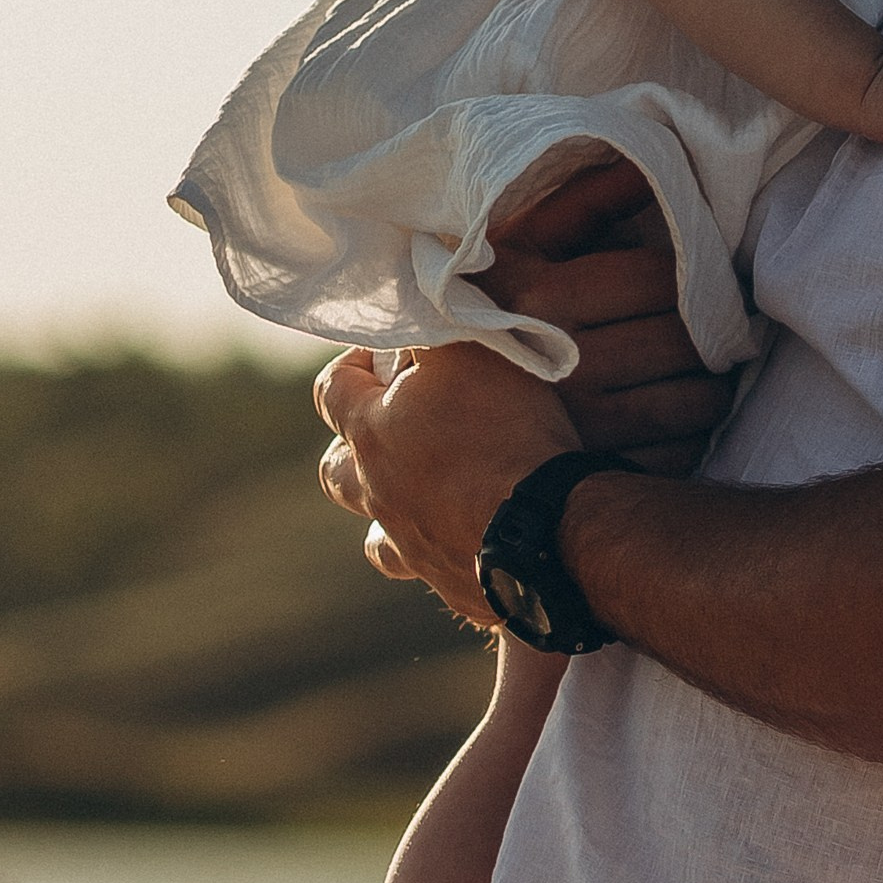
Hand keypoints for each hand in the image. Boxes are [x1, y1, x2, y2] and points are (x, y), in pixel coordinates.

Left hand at [317, 342, 577, 625]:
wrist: (550, 533)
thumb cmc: (506, 431)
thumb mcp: (474, 350)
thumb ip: (437, 323)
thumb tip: (417, 295)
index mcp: (372, 435)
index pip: (332, 391)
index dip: (354, 366)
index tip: (386, 356)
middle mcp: (379, 497)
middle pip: (336, 474)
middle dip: (356, 448)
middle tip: (399, 430)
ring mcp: (413, 549)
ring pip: (378, 538)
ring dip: (391, 515)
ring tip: (428, 498)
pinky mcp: (456, 587)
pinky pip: (439, 572)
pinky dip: (450, 555)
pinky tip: (483, 543)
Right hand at [480, 158, 735, 466]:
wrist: (439, 430)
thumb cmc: (489, 318)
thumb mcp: (518, 252)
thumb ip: (581, 203)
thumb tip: (649, 163)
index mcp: (543, 298)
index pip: (660, 278)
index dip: (694, 276)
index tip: (700, 277)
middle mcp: (564, 363)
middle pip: (688, 340)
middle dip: (715, 331)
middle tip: (721, 326)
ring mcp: (583, 428)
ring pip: (698, 401)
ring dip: (713, 386)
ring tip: (703, 371)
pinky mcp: (598, 475)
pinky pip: (682, 453)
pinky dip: (690, 437)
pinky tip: (674, 419)